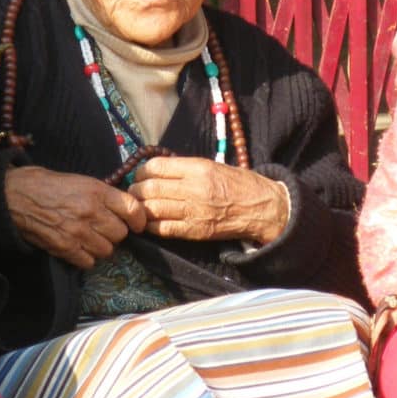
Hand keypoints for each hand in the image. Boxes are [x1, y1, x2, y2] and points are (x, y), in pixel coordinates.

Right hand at [5, 166, 145, 268]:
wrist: (16, 195)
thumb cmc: (48, 184)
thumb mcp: (81, 181)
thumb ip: (104, 195)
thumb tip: (125, 209)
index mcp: (97, 191)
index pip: (133, 210)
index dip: (139, 219)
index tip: (137, 224)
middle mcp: (90, 211)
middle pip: (120, 234)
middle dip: (114, 233)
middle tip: (103, 228)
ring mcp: (78, 231)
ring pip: (107, 250)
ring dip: (100, 246)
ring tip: (88, 237)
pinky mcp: (64, 247)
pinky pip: (89, 262)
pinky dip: (85, 257)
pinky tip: (77, 247)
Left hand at [127, 157, 288, 243]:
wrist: (262, 207)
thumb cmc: (238, 183)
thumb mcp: (212, 166)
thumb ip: (184, 168)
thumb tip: (156, 171)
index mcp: (198, 168)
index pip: (156, 167)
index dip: (141, 171)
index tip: (140, 175)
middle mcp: (194, 189)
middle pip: (150, 189)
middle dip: (136, 191)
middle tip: (134, 193)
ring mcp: (194, 211)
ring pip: (152, 209)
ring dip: (140, 209)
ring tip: (139, 208)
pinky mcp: (195, 231)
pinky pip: (163, 229)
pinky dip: (151, 226)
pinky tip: (149, 223)